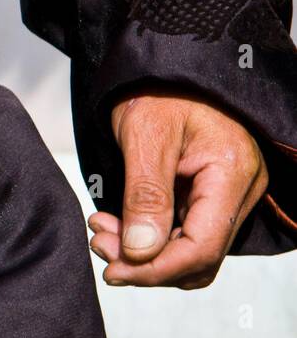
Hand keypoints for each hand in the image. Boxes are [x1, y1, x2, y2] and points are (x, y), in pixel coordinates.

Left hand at [88, 90, 266, 289]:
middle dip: (145, 262)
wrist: (164, 67)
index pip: (202, 248)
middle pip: (198, 257)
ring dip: (144, 253)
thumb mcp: (144, 137)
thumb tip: (140, 253)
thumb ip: (145, 196)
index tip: (112, 270)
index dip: (156, 269)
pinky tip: (115, 224)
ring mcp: (226, 194)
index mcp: (232, 174)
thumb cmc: (156, 90)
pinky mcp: (208, 195)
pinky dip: (149, 238)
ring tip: (101, 232)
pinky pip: (184, 232)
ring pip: (190, 250)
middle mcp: (239, 190)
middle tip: (98, 243)